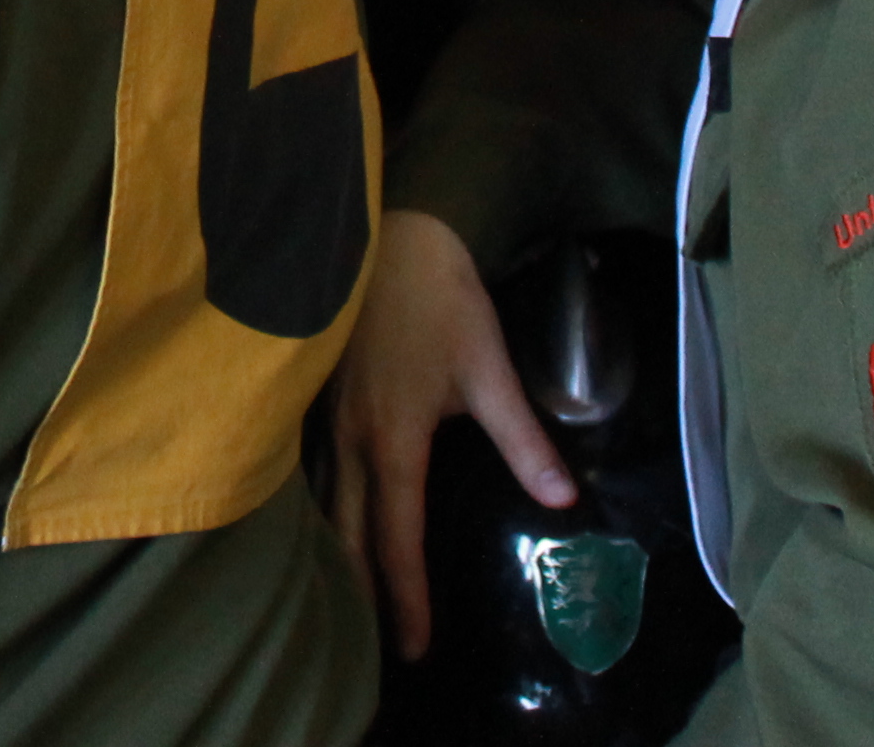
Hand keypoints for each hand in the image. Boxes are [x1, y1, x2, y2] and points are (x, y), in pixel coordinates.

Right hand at [329, 212, 573, 661]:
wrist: (381, 229)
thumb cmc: (438, 297)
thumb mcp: (488, 367)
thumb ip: (523, 438)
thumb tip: (563, 500)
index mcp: (392, 440)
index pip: (397, 536)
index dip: (406, 595)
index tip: (414, 644)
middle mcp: (349, 438)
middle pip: (347, 534)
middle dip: (362, 591)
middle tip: (376, 642)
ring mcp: (323, 416)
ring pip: (323, 504)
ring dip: (337, 555)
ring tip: (350, 596)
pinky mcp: (314, 394)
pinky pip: (310, 471)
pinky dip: (321, 511)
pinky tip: (328, 521)